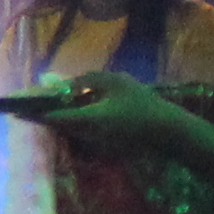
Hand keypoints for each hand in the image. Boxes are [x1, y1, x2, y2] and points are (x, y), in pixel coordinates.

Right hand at [30, 72, 184, 153]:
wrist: (173, 132)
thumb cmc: (132, 122)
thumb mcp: (96, 120)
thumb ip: (68, 118)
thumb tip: (42, 116)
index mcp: (104, 79)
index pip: (71, 84)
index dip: (54, 96)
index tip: (40, 109)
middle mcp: (116, 82)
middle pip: (84, 93)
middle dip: (70, 107)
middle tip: (58, 122)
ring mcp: (129, 94)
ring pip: (98, 104)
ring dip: (86, 116)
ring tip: (77, 130)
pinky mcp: (138, 109)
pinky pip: (110, 112)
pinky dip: (99, 121)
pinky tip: (99, 135)